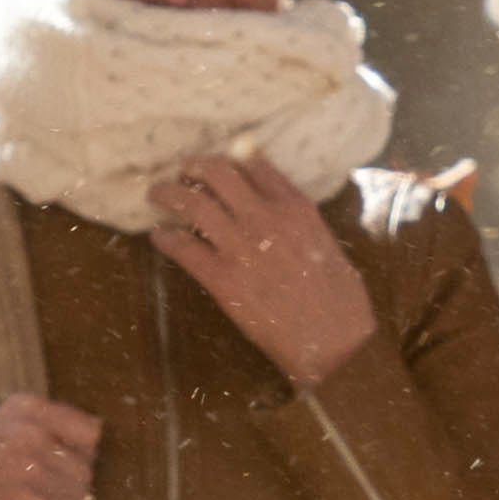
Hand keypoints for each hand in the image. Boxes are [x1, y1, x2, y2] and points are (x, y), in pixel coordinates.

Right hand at [0, 393, 102, 499]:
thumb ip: (35, 425)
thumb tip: (88, 437)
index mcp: (24, 409)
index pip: (88, 431)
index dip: (80, 452)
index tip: (66, 464)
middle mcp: (32, 434)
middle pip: (85, 464)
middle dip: (72, 480)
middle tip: (46, 492)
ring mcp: (32, 469)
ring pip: (80, 491)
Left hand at [149, 153, 376, 386]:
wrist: (334, 340)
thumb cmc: (340, 298)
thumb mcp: (325, 243)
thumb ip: (298, 220)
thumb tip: (279, 209)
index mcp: (296, 207)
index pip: (254, 164)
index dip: (230, 158)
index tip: (218, 164)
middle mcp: (266, 217)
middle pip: (217, 173)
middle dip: (194, 168)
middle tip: (183, 173)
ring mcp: (241, 247)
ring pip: (192, 204)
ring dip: (169, 195)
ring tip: (158, 195)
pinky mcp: (222, 279)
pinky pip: (182, 248)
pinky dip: (166, 238)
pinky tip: (160, 237)